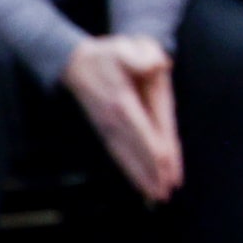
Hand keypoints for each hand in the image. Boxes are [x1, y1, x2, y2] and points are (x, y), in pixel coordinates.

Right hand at [62, 34, 181, 200]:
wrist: (75, 63)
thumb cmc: (108, 53)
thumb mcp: (126, 45)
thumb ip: (142, 55)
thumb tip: (158, 65)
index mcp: (123, 100)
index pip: (144, 131)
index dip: (157, 152)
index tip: (167, 171)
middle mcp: (114, 119)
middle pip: (137, 150)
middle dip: (151, 172)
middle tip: (164, 194)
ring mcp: (108, 127)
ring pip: (127, 156)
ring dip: (141, 177)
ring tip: (154, 196)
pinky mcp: (105, 131)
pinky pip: (119, 154)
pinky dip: (130, 169)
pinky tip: (139, 182)